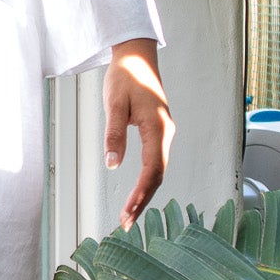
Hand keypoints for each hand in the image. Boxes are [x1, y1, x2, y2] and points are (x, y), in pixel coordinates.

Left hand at [104, 38, 173, 230]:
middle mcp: (166, 133)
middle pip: (158, 175)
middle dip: (143, 201)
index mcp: (158, 128)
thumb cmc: (125, 77)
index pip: (153, 170)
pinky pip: (156, 162)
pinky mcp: (159, 132)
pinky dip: (147, 180)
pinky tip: (138, 193)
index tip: (127, 213)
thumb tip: (113, 164)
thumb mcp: (114, 103)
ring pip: (158, 170)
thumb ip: (114, 133)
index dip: (141, 194)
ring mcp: (164, 133)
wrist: (138, 56)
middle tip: (126, 223)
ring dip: (145, 193)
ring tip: (129, 214)